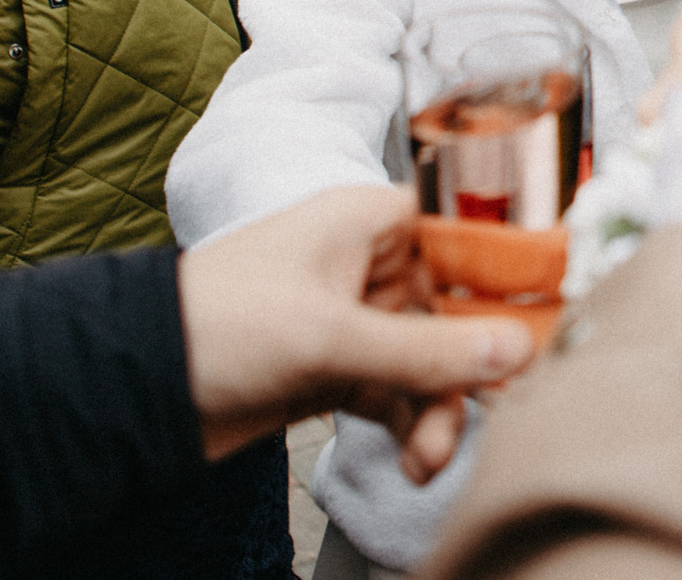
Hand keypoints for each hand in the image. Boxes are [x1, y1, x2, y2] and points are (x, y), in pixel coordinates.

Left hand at [176, 186, 537, 482]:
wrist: (132, 388)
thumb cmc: (214, 324)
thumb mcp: (328, 336)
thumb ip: (424, 351)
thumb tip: (512, 350)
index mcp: (367, 221)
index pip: (465, 228)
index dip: (509, 271)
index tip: (548, 313)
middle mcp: (368, 264)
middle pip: (456, 308)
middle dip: (469, 368)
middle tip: (492, 408)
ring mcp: (353, 320)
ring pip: (431, 361)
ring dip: (438, 411)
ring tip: (425, 457)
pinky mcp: (337, 370)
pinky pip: (399, 395)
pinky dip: (410, 427)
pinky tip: (409, 461)